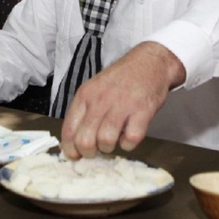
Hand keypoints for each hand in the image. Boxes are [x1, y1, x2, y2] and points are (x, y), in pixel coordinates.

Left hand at [61, 42, 184, 159]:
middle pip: (84, 140)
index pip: (68, 130)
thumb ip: (84, 112)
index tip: (75, 156)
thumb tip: (75, 142)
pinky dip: (129, 144)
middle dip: (89, 153)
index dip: (70, 149)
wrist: (149, 63)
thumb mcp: (95, 88)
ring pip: (106, 142)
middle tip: (96, 151)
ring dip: (109, 148)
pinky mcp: (142, 111)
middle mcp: (100, 100)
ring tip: (113, 141)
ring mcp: (121, 106)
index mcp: (85, 95)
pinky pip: (130, 140)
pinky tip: (129, 134)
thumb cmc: (121, 80)